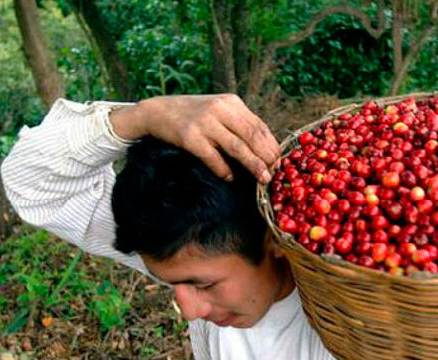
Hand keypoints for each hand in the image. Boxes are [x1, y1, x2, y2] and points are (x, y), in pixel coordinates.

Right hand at [109, 94, 279, 182]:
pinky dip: (224, 170)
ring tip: (263, 178)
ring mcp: (205, 123)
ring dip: (253, 165)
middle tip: (275, 173)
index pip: (259, 126)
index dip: (272, 145)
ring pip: (237, 147)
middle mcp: (220, 109)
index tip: (280, 161)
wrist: (157, 111)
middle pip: (252, 137)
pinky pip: (213, 158)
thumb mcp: (218, 110)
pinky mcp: (190, 137)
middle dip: (267, 157)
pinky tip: (230, 178)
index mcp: (231, 102)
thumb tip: (264, 148)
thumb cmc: (192, 114)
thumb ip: (238, 124)